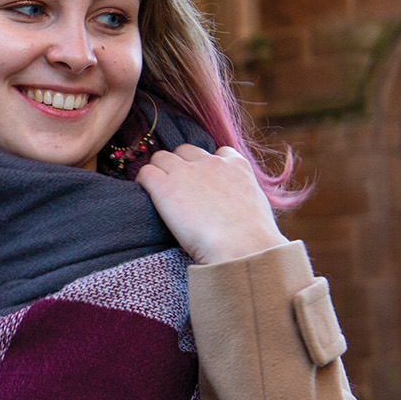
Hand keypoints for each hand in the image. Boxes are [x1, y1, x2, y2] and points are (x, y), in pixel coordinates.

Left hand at [134, 145, 286, 264]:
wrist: (243, 248)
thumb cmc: (254, 239)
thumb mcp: (257, 206)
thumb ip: (242, 194)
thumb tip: (233, 205)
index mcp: (237, 165)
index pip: (217, 152)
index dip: (205, 166)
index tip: (201, 182)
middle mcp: (211, 162)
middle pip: (184, 151)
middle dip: (179, 165)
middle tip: (176, 189)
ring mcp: (187, 172)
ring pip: (161, 157)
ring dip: (159, 171)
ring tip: (158, 192)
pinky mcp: (165, 186)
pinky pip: (145, 173)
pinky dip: (143, 182)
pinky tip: (147, 196)